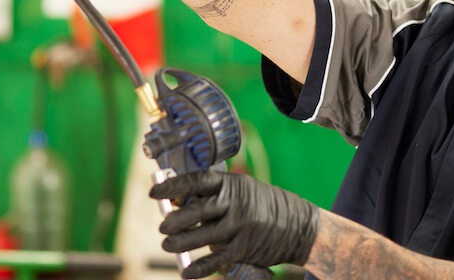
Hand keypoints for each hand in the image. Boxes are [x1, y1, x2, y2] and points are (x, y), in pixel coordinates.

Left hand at [150, 170, 319, 278]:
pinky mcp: (244, 247)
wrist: (299, 225)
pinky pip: (217, 259)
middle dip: (174, 220)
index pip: (195, 181)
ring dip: (181, 243)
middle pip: (196, 210)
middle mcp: (235, 203)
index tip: (154, 195)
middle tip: (163, 227)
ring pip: (202, 235)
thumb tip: (178, 204)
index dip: (172, 187)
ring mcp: (240, 226)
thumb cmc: (263, 206)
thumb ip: (214, 196)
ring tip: (168, 246)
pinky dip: (200, 268)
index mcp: (231, 183)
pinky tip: (187, 273)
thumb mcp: (242, 190)